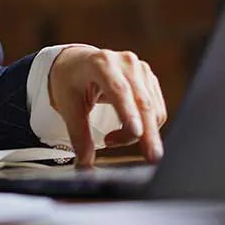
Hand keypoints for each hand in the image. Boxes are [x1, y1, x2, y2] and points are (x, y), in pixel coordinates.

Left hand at [47, 45, 166, 168]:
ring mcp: (141, 70)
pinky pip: (156, 109)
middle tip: (151, 157)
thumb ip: (78, 133)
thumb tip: (85, 161)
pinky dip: (147, 127)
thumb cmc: (70, 80)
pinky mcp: (150, 81)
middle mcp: (126, 63)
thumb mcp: (67, 104)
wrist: (77, 62)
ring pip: (153, 109)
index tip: (136, 133)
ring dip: (142, 133)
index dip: (128, 112)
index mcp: (102, 63)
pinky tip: (127, 131)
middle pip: (142, 101)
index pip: (119, 90)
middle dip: (149, 132)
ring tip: (112, 140)